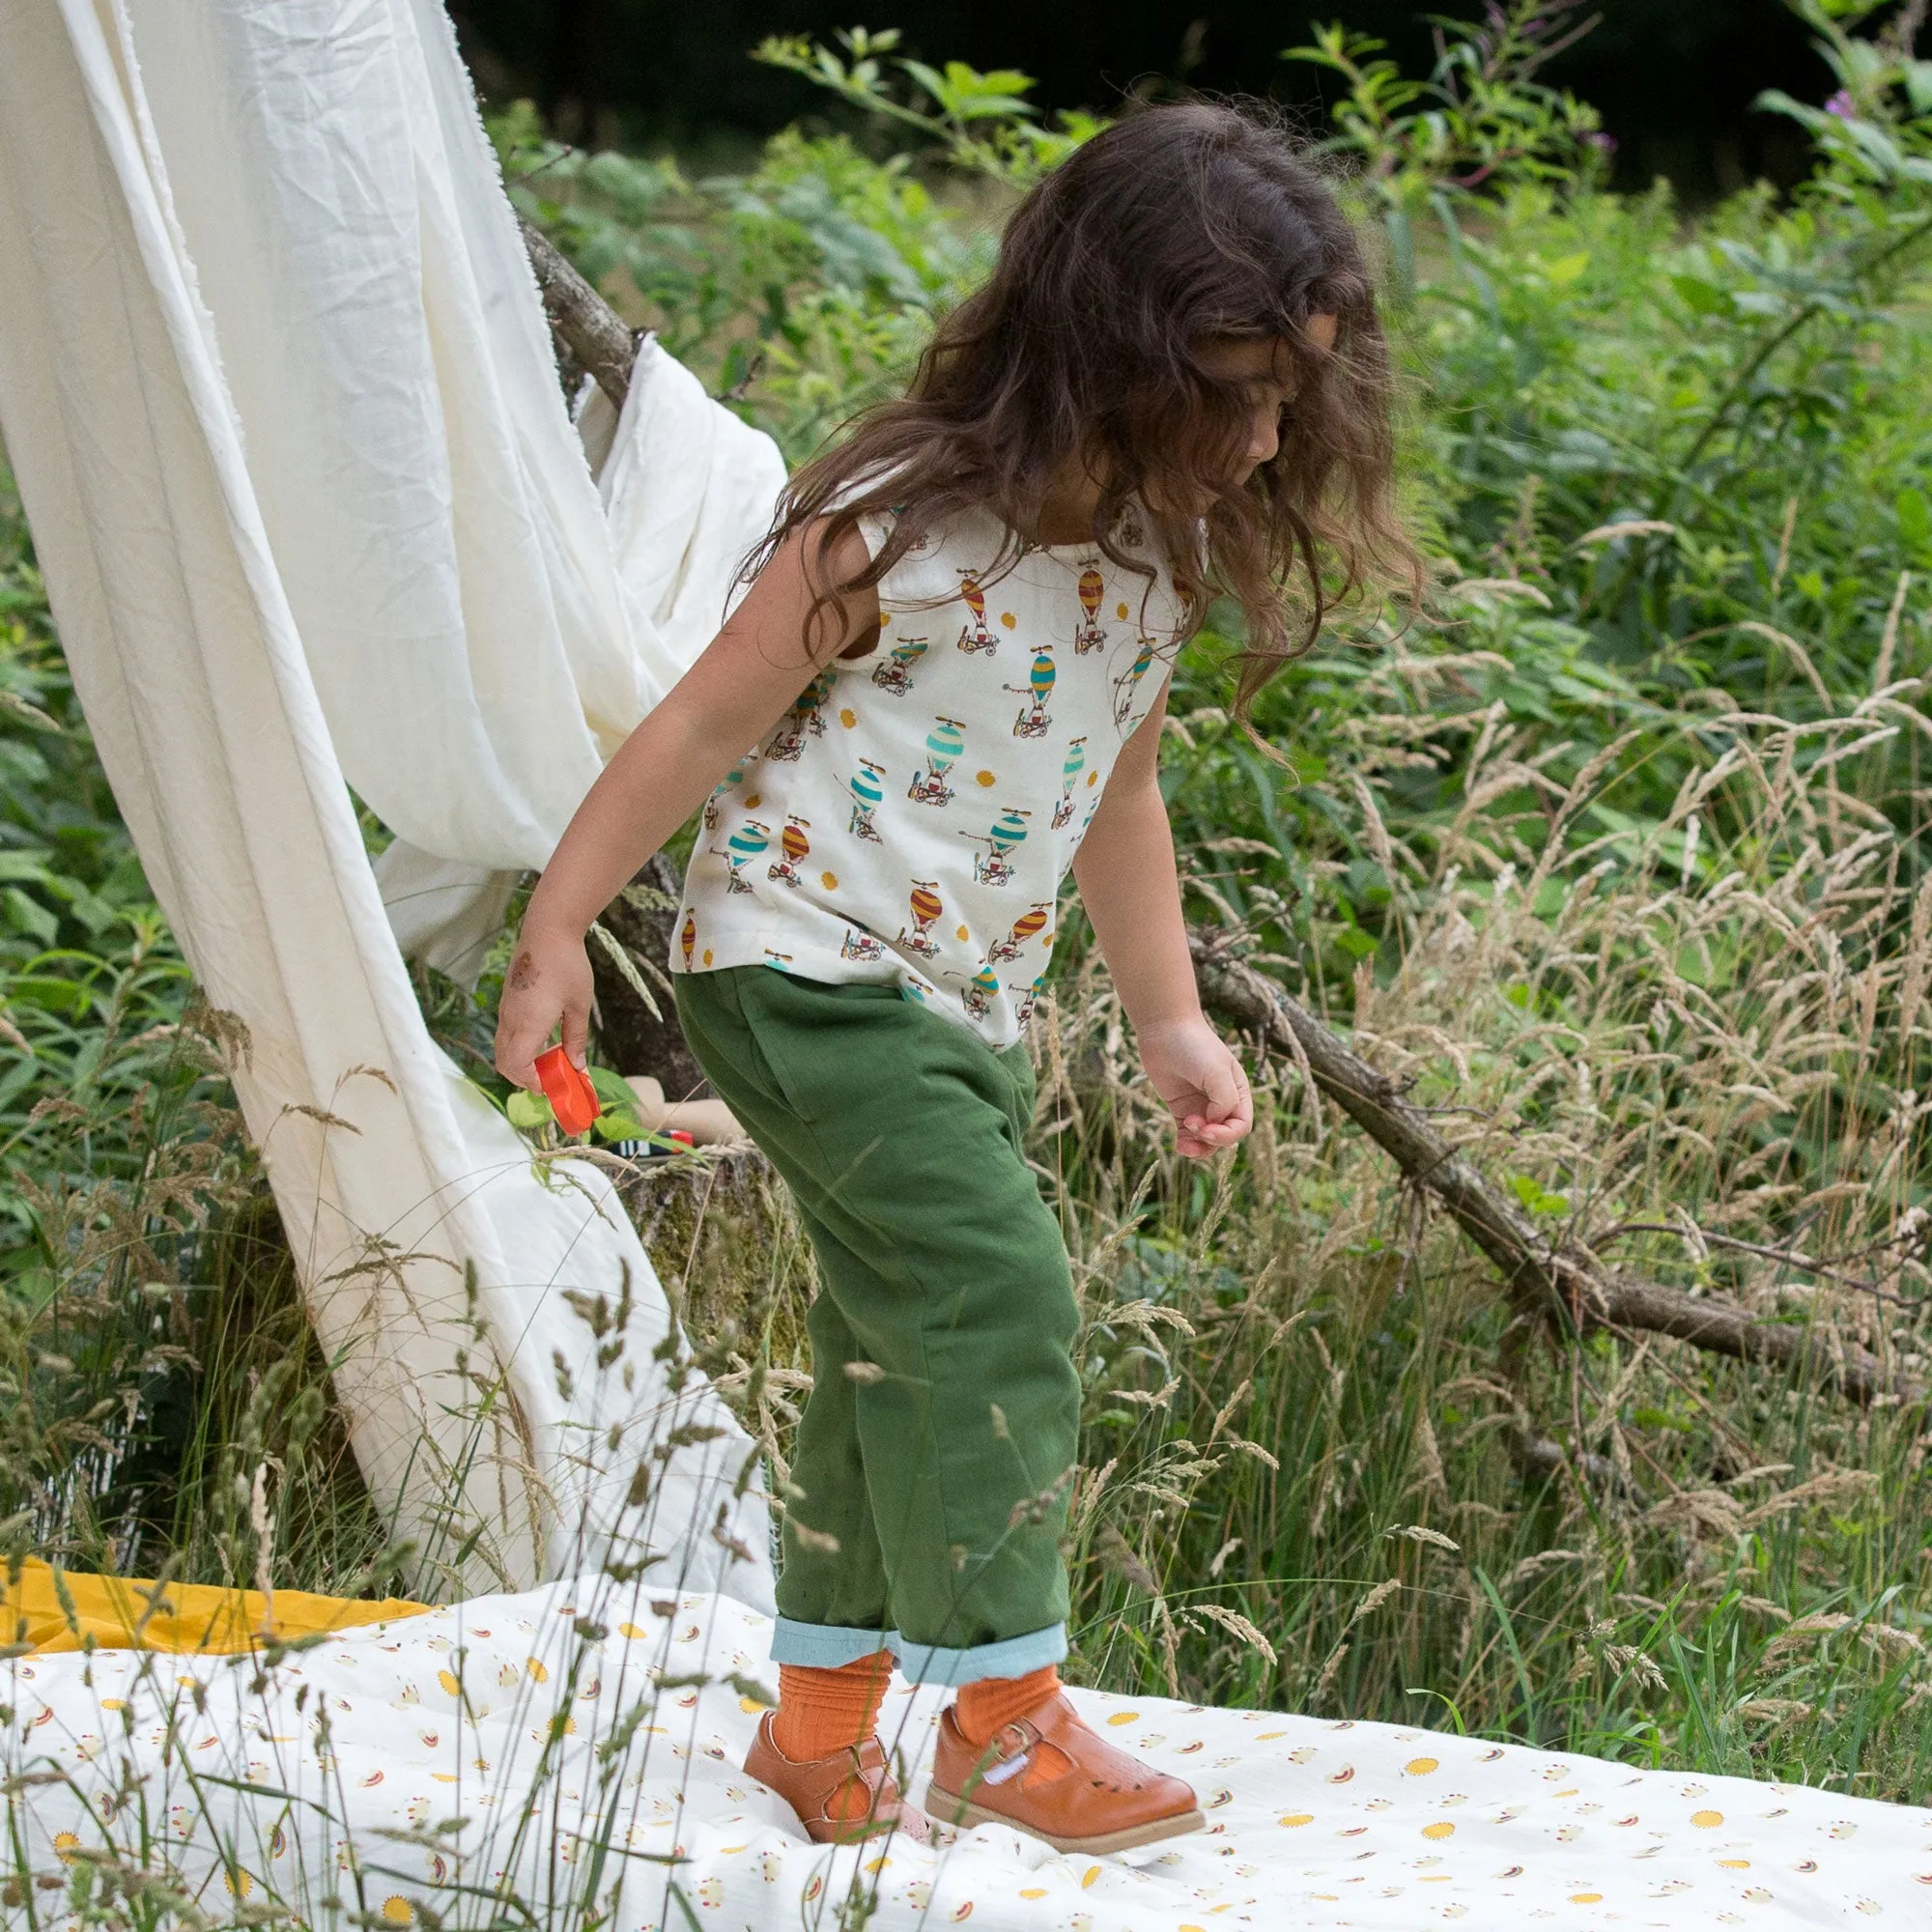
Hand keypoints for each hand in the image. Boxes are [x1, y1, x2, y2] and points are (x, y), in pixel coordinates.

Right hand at [494, 923, 594, 1090]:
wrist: (547, 930)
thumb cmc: (568, 966)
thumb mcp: (579, 1005)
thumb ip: (576, 1038)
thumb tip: (578, 1066)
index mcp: (528, 1023)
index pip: (516, 1066)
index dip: (530, 1081)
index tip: (551, 1084)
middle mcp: (511, 1019)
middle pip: (504, 1062)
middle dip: (524, 1077)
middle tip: (550, 1078)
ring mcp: (506, 1009)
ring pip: (503, 1048)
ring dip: (521, 1061)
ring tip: (549, 1059)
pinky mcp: (507, 1000)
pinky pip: (506, 1033)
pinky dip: (519, 1046)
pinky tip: (543, 1038)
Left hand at [1138, 1015, 1252, 1159]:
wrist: (1165, 1030)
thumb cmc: (1195, 1047)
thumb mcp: (1217, 1072)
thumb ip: (1224, 1101)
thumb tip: (1215, 1122)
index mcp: (1238, 1093)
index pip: (1242, 1126)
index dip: (1226, 1134)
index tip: (1206, 1128)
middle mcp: (1222, 1102)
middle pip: (1224, 1136)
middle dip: (1211, 1140)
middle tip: (1192, 1126)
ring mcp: (1201, 1107)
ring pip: (1206, 1141)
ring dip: (1198, 1149)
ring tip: (1185, 1146)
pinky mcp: (1181, 1109)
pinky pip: (1187, 1135)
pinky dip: (1185, 1144)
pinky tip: (1179, 1146)